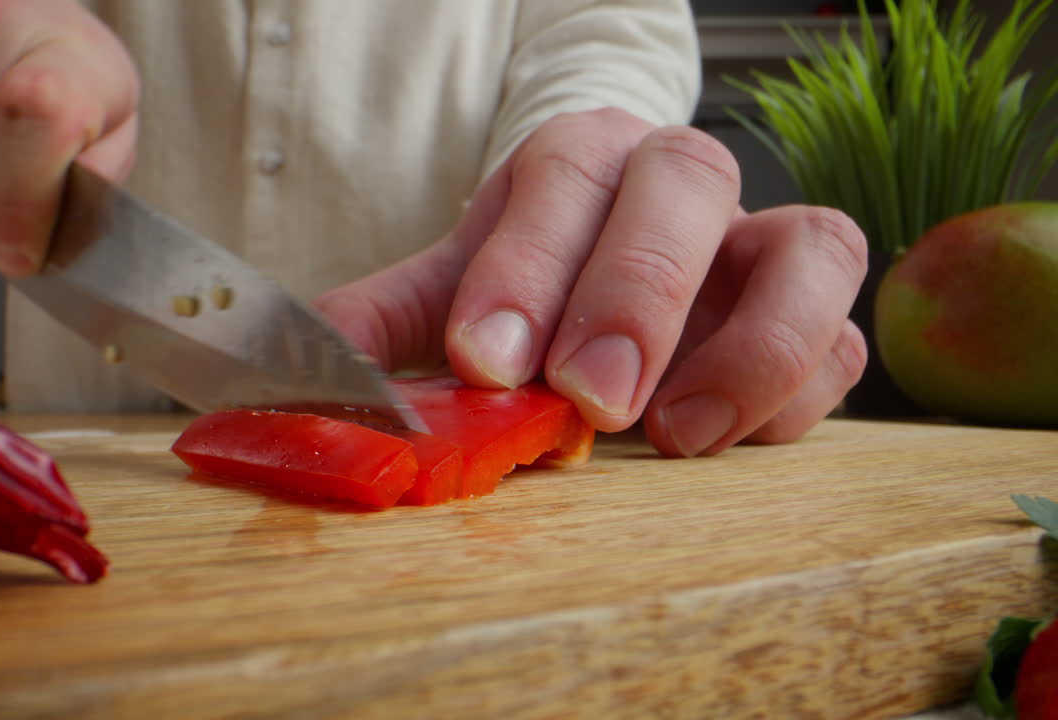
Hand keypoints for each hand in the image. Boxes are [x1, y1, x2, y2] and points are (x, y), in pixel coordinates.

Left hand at [316, 108, 867, 456]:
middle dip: (636, 295)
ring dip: (749, 347)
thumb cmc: (525, 282)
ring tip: (673, 434)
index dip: (527, 265)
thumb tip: (298, 377)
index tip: (485, 359)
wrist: (604, 268)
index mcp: (579, 158)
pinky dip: (793, 397)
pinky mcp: (811, 314)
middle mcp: (676, 182)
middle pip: (688, 184)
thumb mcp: (446, 294)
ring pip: (810, 248)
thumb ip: (384, 326)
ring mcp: (759, 243)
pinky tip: (718, 440)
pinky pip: (841, 342)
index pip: (564, 177)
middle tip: (590, 400)